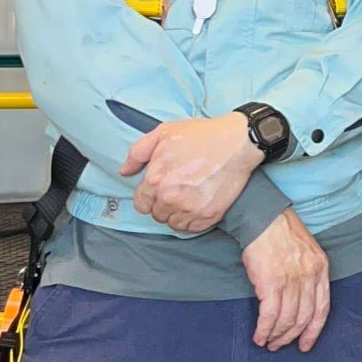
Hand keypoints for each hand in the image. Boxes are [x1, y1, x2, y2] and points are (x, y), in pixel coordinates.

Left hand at [124, 113, 262, 234]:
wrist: (237, 143)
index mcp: (156, 180)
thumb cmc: (201, 135)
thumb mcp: (164, 133)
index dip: (149, 195)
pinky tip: (198, 203)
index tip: (161, 187)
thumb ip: (137, 152)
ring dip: (177, 213)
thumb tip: (124, 172)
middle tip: (178, 188)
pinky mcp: (208, 216)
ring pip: (173, 223)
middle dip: (163, 203)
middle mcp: (170, 198)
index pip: (141, 204)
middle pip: (157, 214)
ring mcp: (190, 210)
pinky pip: (191, 228)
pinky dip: (192, 219)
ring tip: (188, 196)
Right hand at [240, 209, 330, 351]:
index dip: (314, 330)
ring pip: (287, 320)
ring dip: (277, 335)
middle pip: (304, 317)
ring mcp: (291, 280)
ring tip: (268, 342)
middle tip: (280, 345)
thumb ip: (308, 274)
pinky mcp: (271, 283)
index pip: (322, 308)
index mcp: (321, 268)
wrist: (262, 218)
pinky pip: (270, 315)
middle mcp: (309, 276)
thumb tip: (299, 302)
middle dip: (292, 336)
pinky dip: (264, 329)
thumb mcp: (306, 250)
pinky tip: (259, 336)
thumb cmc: (281, 232)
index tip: (306, 344)